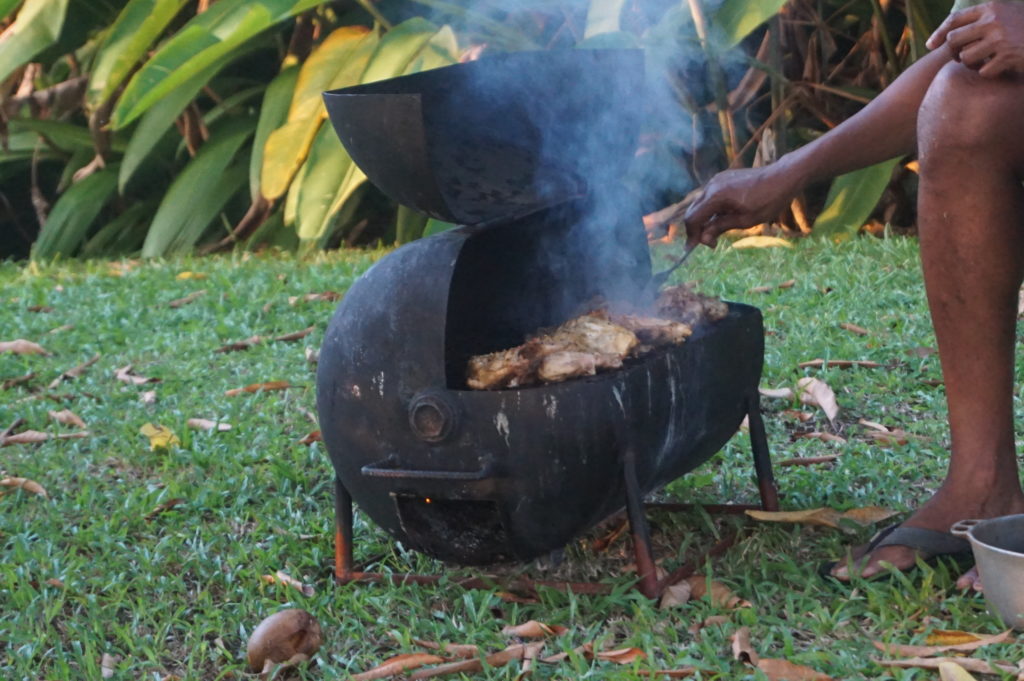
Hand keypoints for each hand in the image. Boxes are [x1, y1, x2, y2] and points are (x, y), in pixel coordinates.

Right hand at [682, 166, 797, 246]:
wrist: (783, 176)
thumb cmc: (768, 200)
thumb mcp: (746, 220)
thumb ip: (720, 227)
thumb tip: (703, 238)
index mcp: (716, 196)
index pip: (692, 219)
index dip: (692, 235)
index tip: (696, 247)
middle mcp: (712, 185)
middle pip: (693, 211)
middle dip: (697, 228)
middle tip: (711, 242)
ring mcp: (717, 180)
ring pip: (700, 204)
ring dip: (705, 219)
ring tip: (719, 230)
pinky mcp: (722, 178)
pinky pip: (709, 196)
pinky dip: (711, 209)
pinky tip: (724, 217)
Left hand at [927, 2, 1023, 76]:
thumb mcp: (1008, 13)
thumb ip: (984, 19)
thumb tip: (950, 34)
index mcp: (992, 7)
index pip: (955, 19)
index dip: (939, 33)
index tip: (929, 45)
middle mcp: (994, 20)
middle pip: (954, 41)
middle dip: (954, 52)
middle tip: (962, 58)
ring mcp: (1000, 38)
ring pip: (965, 58)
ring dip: (973, 64)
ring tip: (986, 61)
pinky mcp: (1007, 56)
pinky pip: (983, 71)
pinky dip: (990, 73)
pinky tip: (1001, 68)